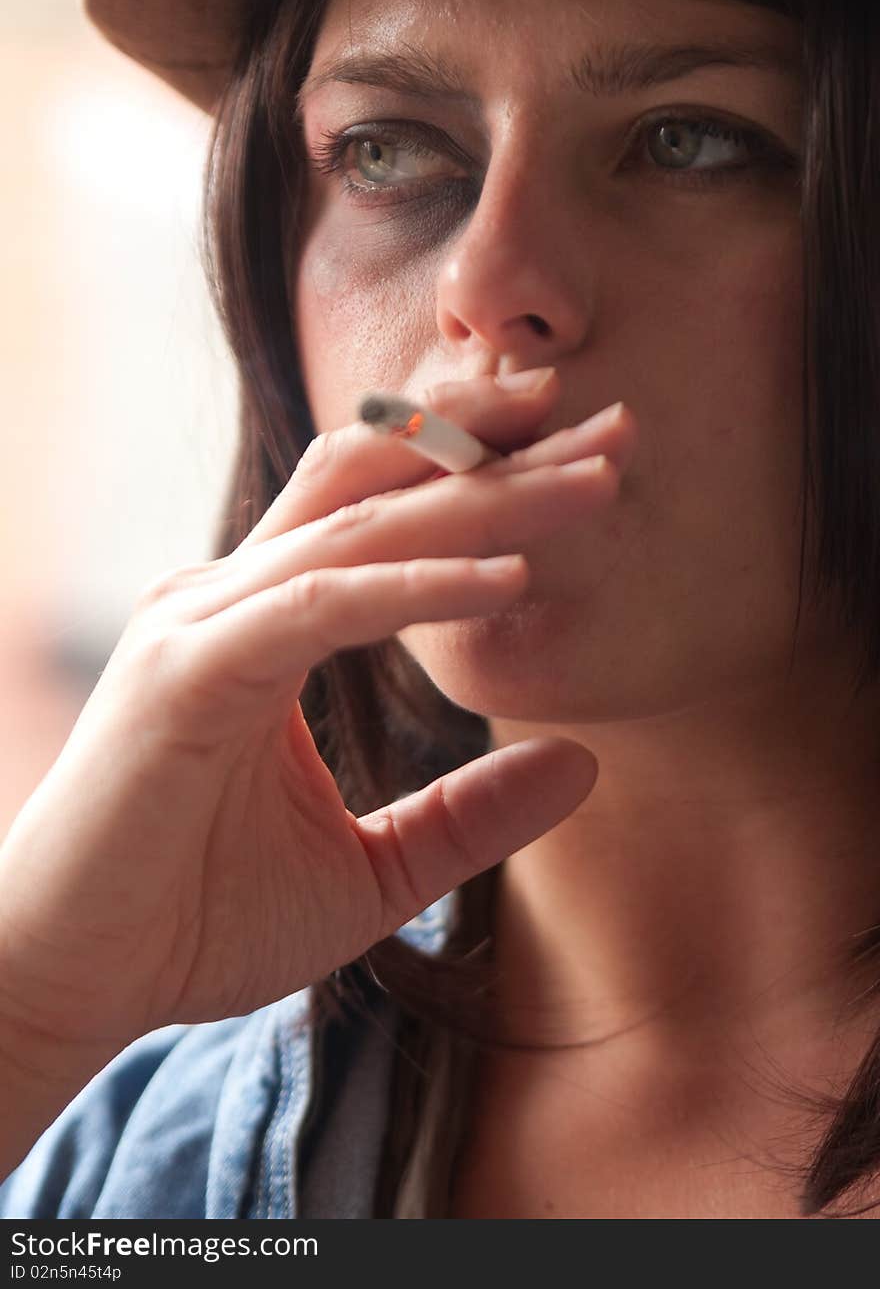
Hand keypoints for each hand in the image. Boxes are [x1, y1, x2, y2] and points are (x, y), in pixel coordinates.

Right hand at [0, 370, 635, 1059]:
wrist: (75, 981)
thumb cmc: (197, 920)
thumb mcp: (373, 873)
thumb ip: (469, 814)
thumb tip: (586, 761)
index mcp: (265, 620)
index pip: (385, 510)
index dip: (490, 475)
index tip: (595, 458)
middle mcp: (231, 597)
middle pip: (378, 481)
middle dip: (497, 444)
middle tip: (616, 424)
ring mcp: (203, 624)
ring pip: (361, 526)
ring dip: (483, 496)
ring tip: (593, 476)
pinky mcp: (189, 674)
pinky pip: (322, 606)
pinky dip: (418, 586)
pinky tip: (510, 577)